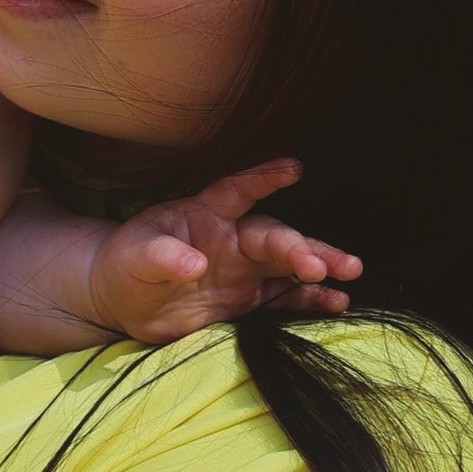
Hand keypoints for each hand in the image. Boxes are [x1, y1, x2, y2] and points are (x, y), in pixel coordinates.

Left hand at [86, 161, 361, 342]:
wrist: (122, 302)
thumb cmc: (126, 266)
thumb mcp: (135, 258)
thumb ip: (161, 256)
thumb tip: (194, 263)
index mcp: (205, 215)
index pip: (237, 191)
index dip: (262, 178)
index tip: (292, 168)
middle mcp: (233, 238)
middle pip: (273, 237)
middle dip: (300, 248)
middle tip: (321, 264)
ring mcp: (244, 269)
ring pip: (289, 264)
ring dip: (319, 266)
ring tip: (350, 273)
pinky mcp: (248, 300)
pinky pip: (286, 297)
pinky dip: (311, 300)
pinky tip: (337, 303)